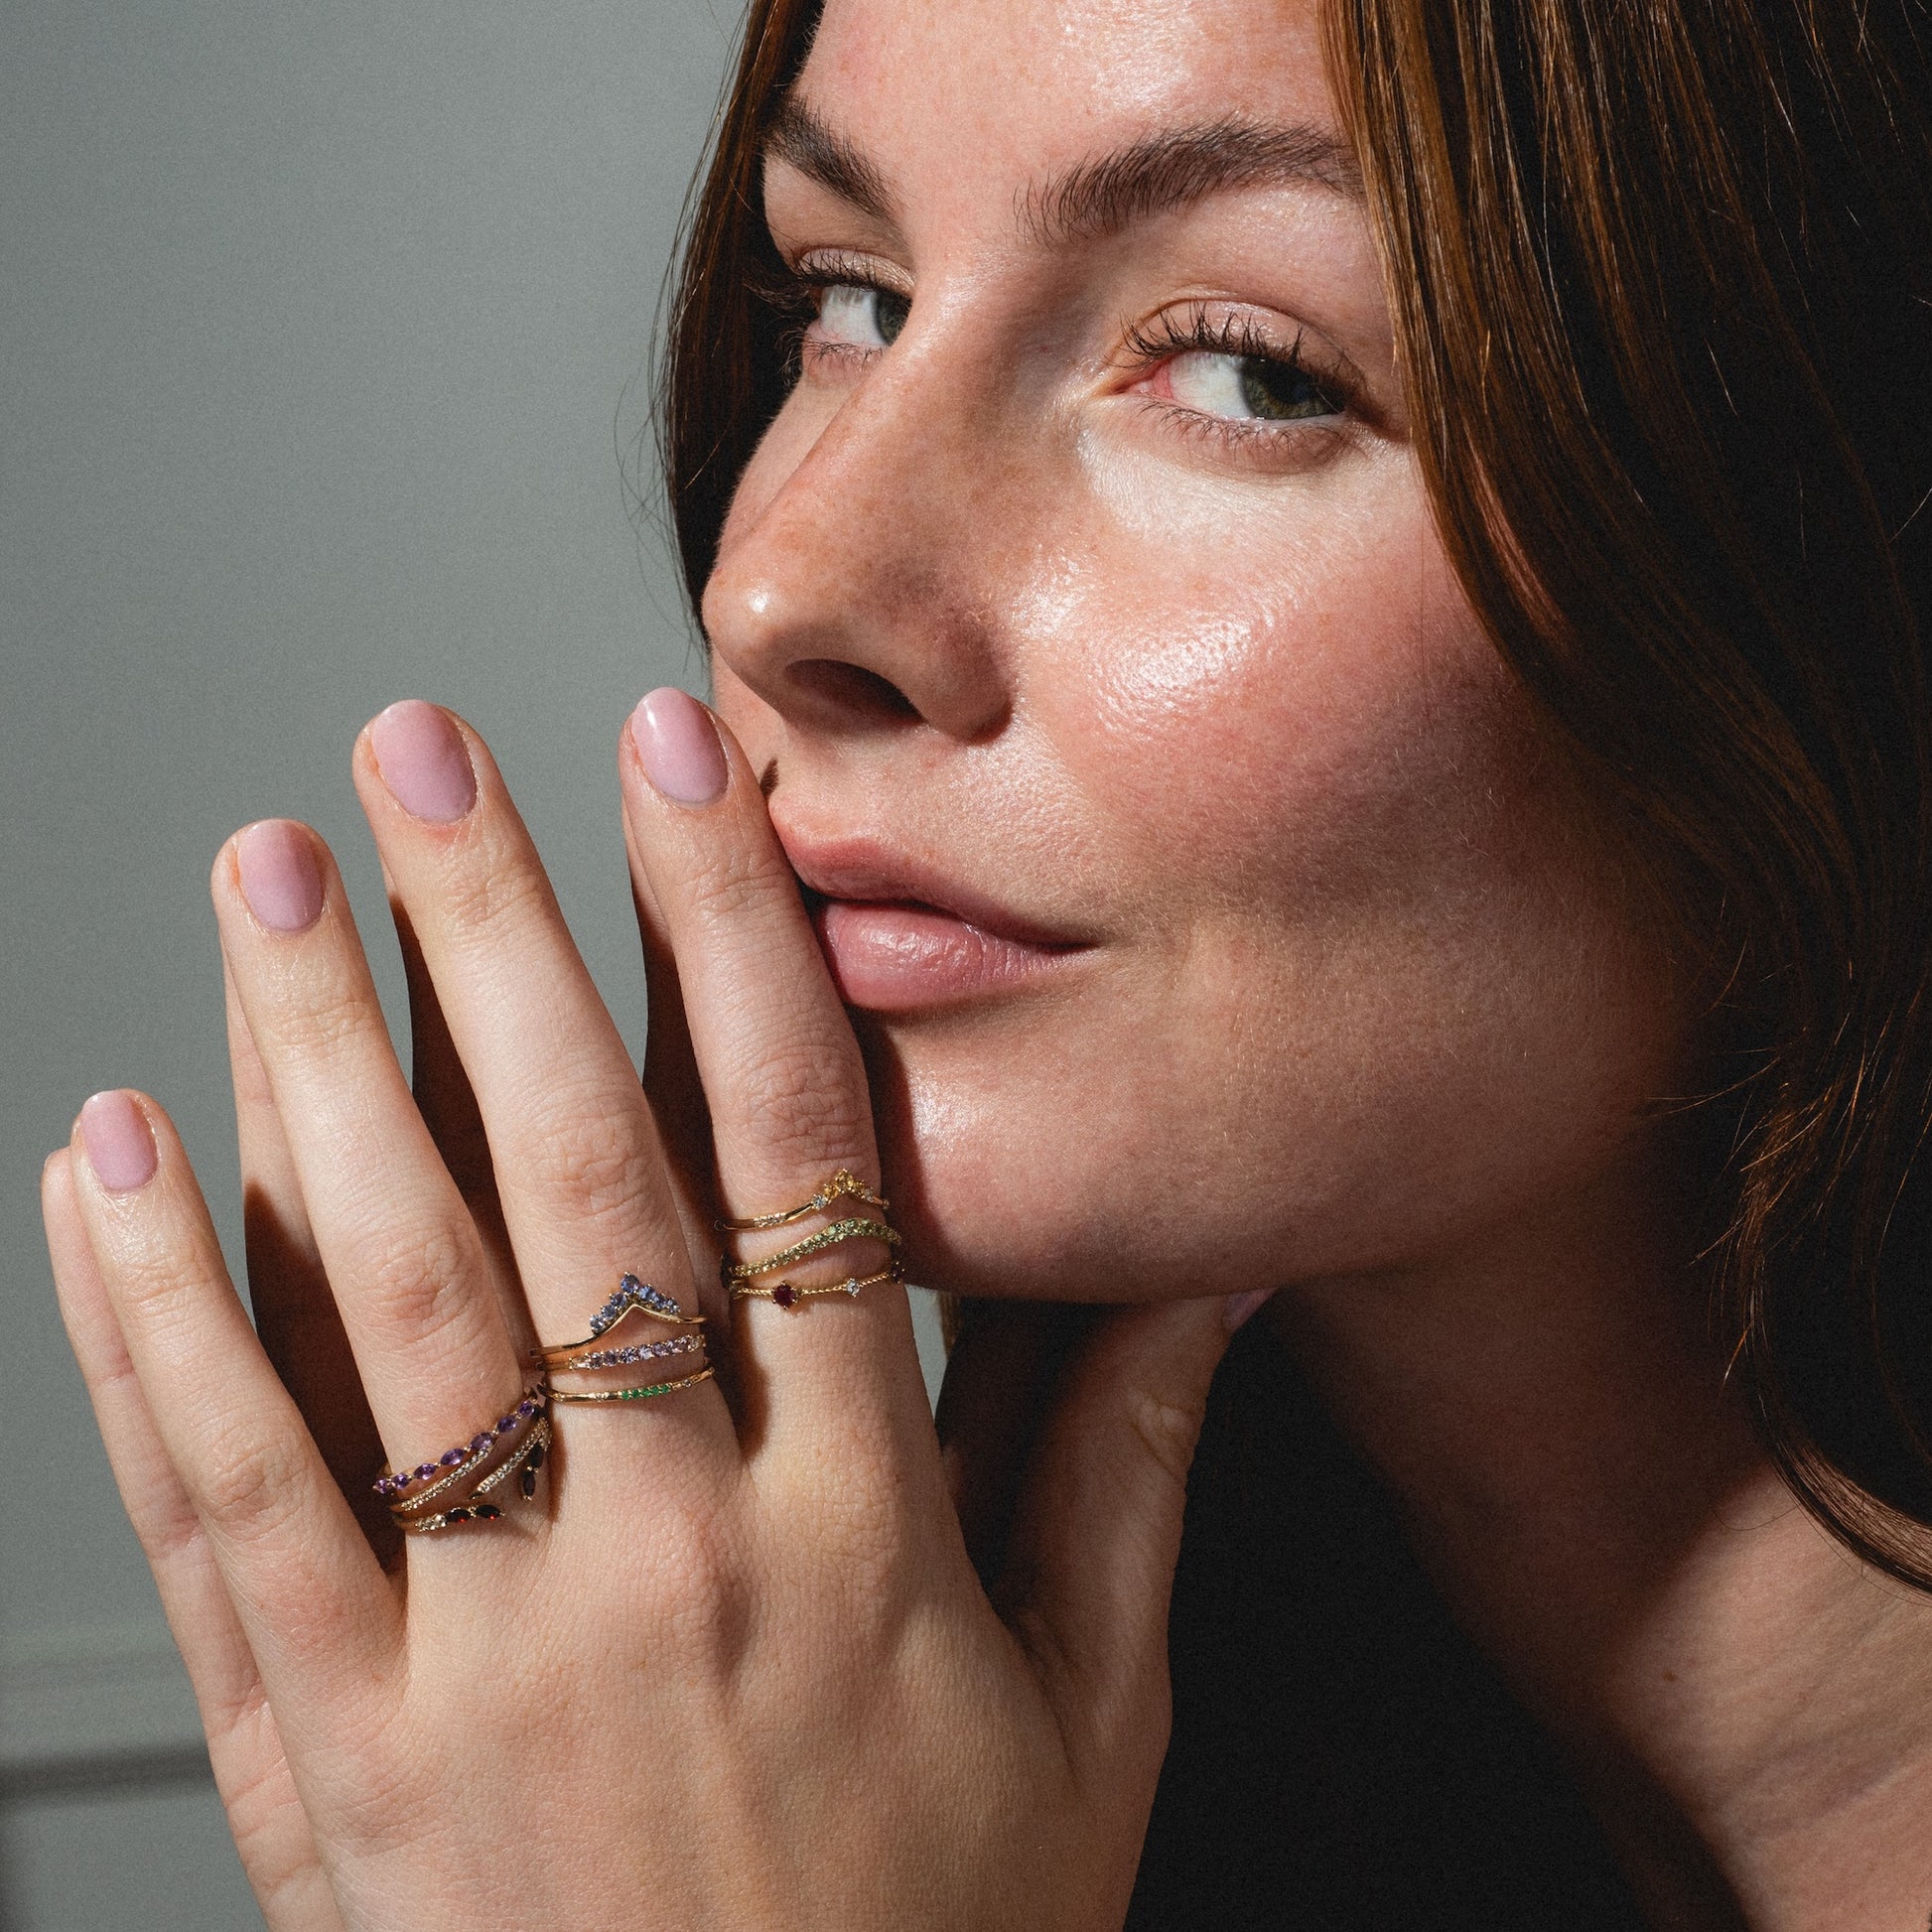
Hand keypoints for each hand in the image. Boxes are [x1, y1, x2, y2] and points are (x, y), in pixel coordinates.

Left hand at [41, 694, 1238, 1929]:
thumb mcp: (1093, 1722)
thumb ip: (1124, 1471)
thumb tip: (1196, 1275)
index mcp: (862, 1532)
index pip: (791, 1158)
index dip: (731, 941)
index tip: (680, 774)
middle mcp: (668, 1557)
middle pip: (571, 1182)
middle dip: (492, 933)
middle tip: (421, 754)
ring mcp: (478, 1655)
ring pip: (377, 1302)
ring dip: (310, 1066)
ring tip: (266, 882)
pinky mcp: (327, 1760)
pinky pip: (224, 1509)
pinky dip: (147, 1324)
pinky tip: (103, 1165)